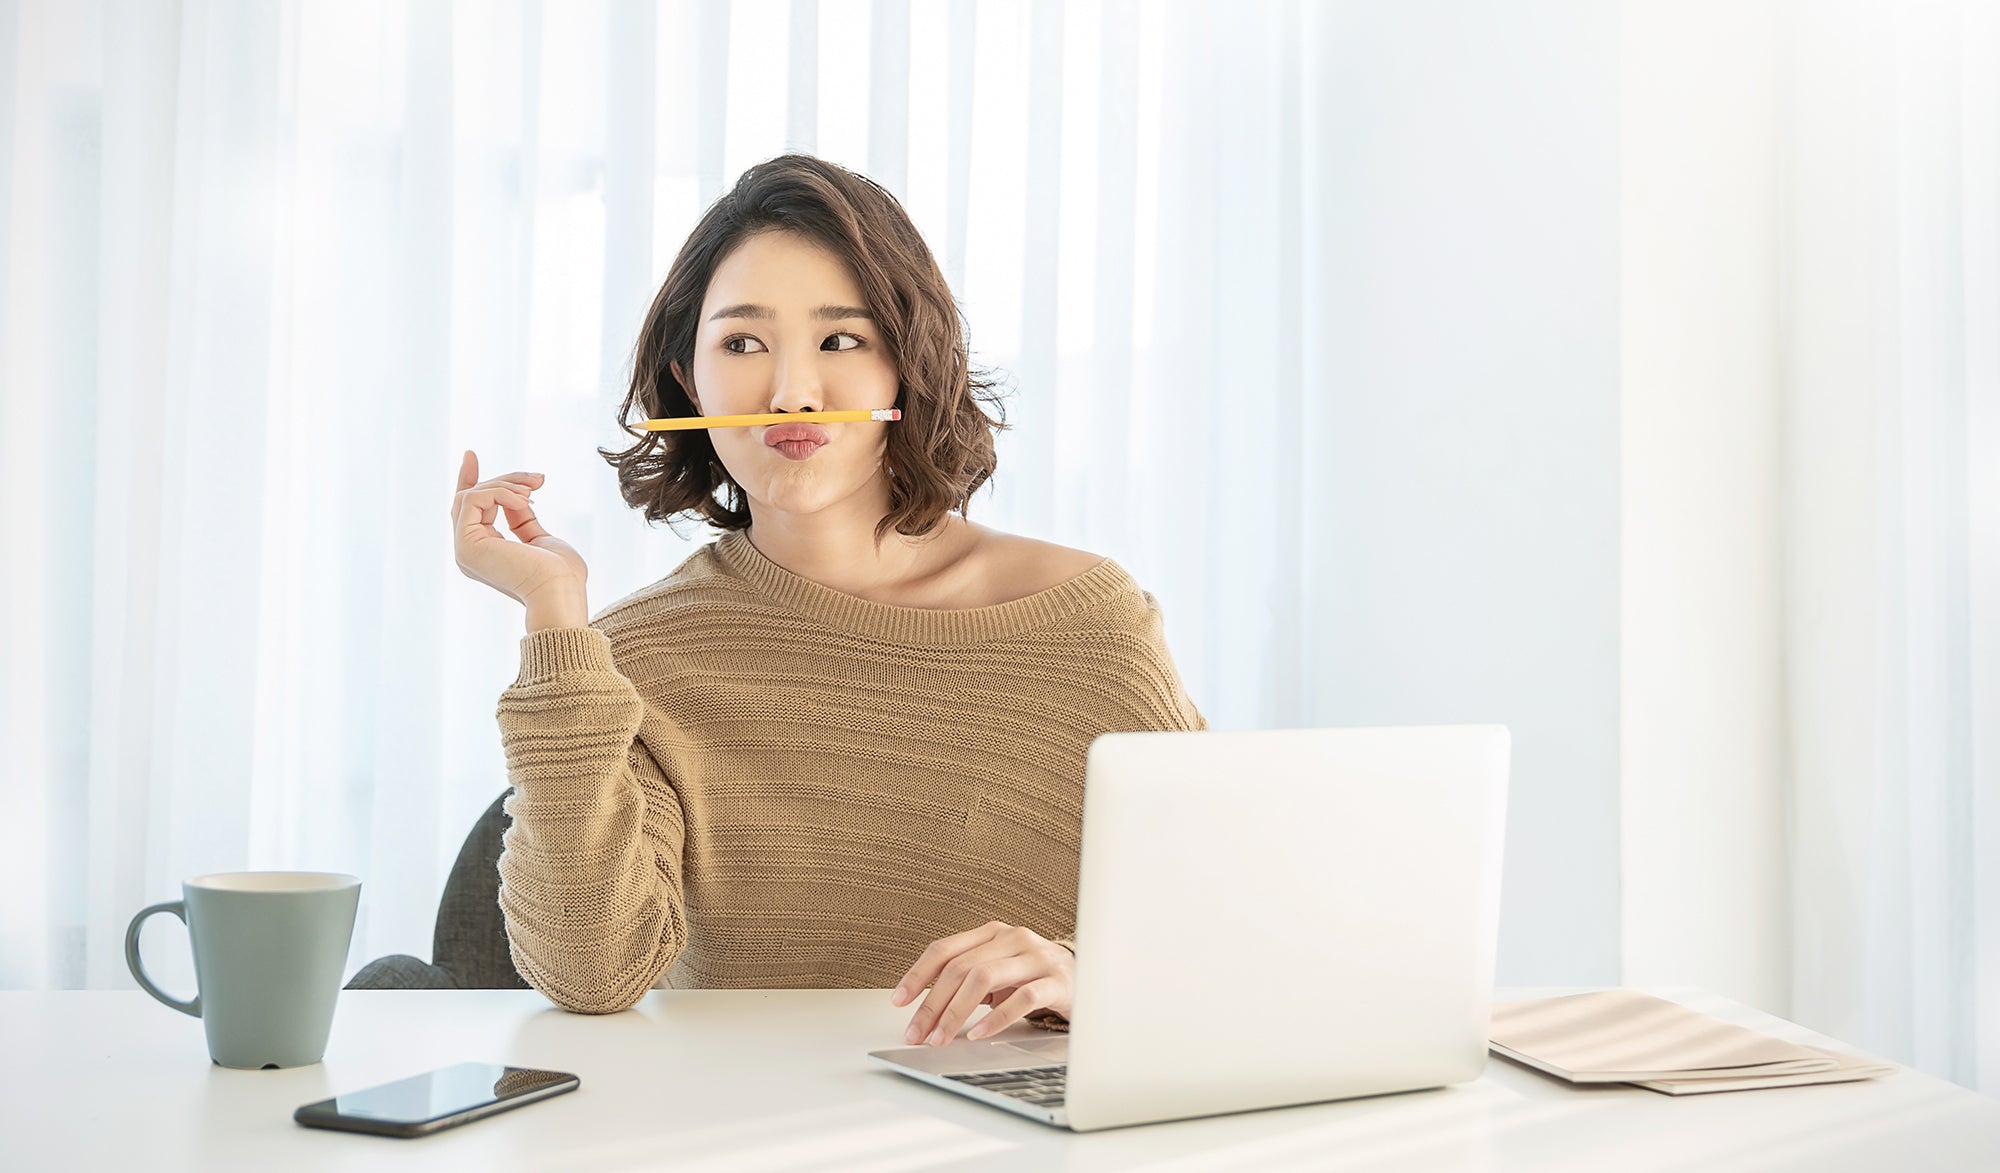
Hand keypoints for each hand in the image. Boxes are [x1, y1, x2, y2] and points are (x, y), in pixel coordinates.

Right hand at [451, 451, 587, 608]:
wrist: (561, 593)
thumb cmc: (561, 574)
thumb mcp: (540, 538)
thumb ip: (522, 519)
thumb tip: (517, 498)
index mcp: (485, 553)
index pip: (468, 511)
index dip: (469, 480)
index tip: (470, 455)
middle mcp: (469, 552)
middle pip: (472, 498)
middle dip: (505, 480)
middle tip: (537, 479)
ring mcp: (464, 550)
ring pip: (471, 495)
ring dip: (507, 485)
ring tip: (534, 491)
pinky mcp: (466, 545)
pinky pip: (473, 499)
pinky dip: (501, 492)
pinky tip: (525, 501)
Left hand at [889, 922, 1073, 1045]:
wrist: (1089, 978)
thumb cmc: (1035, 977)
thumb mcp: (998, 972)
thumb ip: (967, 980)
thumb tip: (927, 1009)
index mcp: (992, 933)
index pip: (945, 949)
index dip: (917, 975)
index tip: (899, 1001)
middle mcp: (1012, 938)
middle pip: (960, 968)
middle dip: (933, 1004)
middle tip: (918, 1033)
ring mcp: (1036, 957)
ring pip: (985, 979)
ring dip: (956, 1013)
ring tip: (941, 1038)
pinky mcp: (1056, 981)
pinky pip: (1022, 998)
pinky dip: (996, 1018)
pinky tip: (979, 1034)